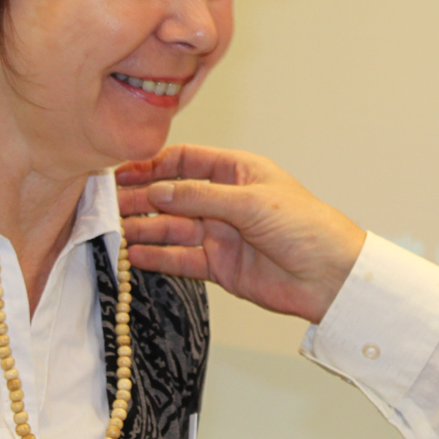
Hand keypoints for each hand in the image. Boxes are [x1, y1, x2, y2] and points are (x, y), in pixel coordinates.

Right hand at [116, 145, 365, 323]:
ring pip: (172, 228)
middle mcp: (226, 200)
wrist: (331, 277)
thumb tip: (157, 191)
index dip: (153, 166)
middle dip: (140, 198)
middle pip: (173, 196)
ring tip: (113, 231)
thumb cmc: (307, 227)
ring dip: (143, 228)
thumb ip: (201, 197)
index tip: (122, 172)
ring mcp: (221, 234)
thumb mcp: (252, 202)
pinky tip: (133, 255)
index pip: (186, 161)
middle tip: (106, 204)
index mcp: (238, 172)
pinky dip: (157, 256)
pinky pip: (181, 258)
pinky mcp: (220, 266)